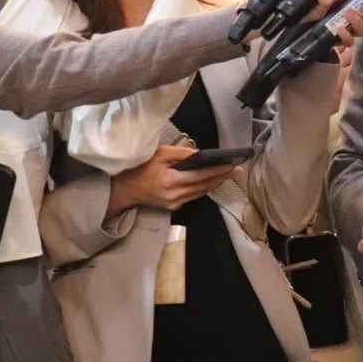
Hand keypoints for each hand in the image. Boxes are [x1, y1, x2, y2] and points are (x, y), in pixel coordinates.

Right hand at [107, 145, 241, 215]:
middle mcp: (175, 195)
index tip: (232, 165)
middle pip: (204, 186)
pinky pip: (193, 196)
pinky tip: (212, 180)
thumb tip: (202, 154)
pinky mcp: (174, 206)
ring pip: (201, 192)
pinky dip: (204, 187)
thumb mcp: (160, 154)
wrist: (125, 189)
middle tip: (237, 169)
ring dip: (215, 183)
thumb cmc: (141, 167)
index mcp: (170, 181)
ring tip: (229, 173)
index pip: (201, 176)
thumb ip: (182, 154)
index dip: (218, 171)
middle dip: (221, 177)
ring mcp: (175, 203)